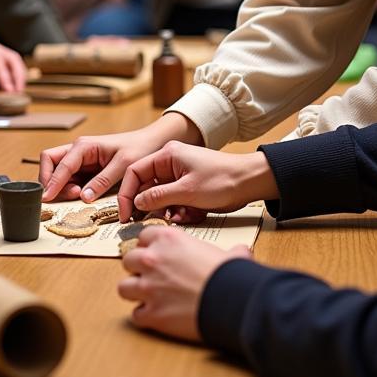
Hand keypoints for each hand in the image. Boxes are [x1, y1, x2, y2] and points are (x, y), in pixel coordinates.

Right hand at [39, 112, 201, 203]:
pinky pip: (70, 178)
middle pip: (51, 163)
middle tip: (64, 196)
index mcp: (84, 146)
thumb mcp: (123, 165)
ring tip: (77, 197)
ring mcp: (82, 160)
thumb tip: (82, 197)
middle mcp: (78, 151)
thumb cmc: (140, 149)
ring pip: (58, 171)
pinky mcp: (87, 169)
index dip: (52, 182)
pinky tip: (81, 197)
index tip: (47, 198)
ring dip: (60, 186)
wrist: (153, 143)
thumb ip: (102, 181)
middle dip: (50, 180)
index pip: (59, 164)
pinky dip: (69, 188)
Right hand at [118, 143, 277, 222]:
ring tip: (180, 217)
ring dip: (167, 210)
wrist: (251, 182)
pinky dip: (179, 210)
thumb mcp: (187, 191)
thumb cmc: (222, 180)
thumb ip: (158, 197)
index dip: (127, 193)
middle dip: (150, 205)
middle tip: (151, 221)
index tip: (125, 213)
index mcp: (167, 155)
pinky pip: (174, 201)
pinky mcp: (189, 186)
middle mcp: (170, 162)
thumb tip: (137, 204)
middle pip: (147, 186)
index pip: (135, 172)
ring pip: (161, 196)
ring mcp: (180, 174)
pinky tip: (190, 215)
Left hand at [118, 227, 252, 340]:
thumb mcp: (229, 254)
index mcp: (168, 239)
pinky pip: (136, 316)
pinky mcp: (151, 314)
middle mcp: (152, 259)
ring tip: (149, 297)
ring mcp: (148, 287)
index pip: (144, 237)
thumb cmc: (230, 275)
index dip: (150, 246)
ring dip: (136, 292)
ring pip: (124, 287)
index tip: (158, 254)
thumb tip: (242, 252)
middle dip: (139, 269)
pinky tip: (156, 317)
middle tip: (153, 277)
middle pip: (129, 260)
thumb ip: (229, 251)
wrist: (231, 300)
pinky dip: (144, 317)